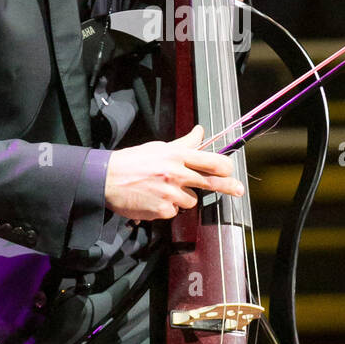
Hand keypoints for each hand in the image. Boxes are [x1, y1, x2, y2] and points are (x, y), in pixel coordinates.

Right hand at [104, 125, 243, 220]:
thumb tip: (200, 131)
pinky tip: (154, 200)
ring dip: (181, 198)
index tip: (230, 171)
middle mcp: (176, 173)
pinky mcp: (162, 210)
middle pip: (211, 182)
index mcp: (176, 155)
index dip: (225, 167)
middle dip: (228, 186)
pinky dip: (167, 209)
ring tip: (162, 190)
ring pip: (190, 201)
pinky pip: (175, 212)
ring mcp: (170, 193)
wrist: (106, 180)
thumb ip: (184, 143)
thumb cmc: (132, 162)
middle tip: (239, 190)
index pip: (210, 160)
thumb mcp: (159, 147)